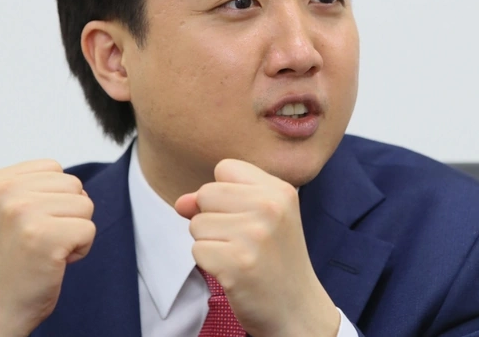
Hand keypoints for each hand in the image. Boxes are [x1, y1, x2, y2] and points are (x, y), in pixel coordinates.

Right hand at [0, 159, 95, 336]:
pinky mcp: (44, 237)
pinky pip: (89, 229)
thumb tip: (78, 185)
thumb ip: (33, 186)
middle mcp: (4, 192)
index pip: (53, 168)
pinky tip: (55, 262)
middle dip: (67, 213)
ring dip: (75, 230)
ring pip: (85, 204)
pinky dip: (80, 249)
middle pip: (73, 184)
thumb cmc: (9, 260)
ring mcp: (22, 213)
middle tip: (39, 240)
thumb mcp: (7, 209)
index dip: (52, 198)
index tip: (29, 224)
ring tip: (46, 249)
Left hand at [175, 159, 338, 336]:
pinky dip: (209, 264)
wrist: (297, 310)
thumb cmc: (274, 259)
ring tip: (240, 256)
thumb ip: (219, 200)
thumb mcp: (259, 218)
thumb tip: (181, 203)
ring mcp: (254, 235)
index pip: (225, 167)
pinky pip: (197, 250)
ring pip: (197, 223)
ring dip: (210, 243)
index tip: (244, 215)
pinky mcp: (237, 264)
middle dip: (212, 218)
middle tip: (243, 241)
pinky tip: (234, 272)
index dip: (224, 193)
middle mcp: (270, 207)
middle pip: (206, 193)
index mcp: (279, 190)